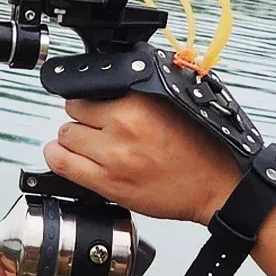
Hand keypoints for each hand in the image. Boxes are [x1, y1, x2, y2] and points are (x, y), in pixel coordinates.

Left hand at [42, 92, 240, 223]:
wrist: (217, 186)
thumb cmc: (202, 147)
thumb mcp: (175, 103)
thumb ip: (139, 95)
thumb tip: (108, 90)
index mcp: (141, 100)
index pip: (90, 90)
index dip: (92, 100)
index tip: (97, 108)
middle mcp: (123, 124)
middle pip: (74, 111)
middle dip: (82, 119)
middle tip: (96, 129)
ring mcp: (113, 155)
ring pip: (65, 137)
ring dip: (72, 140)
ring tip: (88, 146)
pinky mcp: (107, 183)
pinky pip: (62, 164)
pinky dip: (58, 157)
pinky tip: (65, 157)